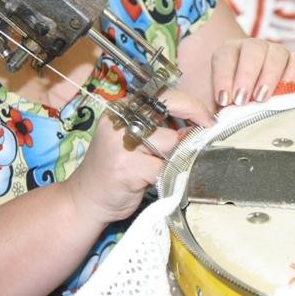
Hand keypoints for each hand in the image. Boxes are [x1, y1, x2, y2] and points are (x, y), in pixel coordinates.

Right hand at [64, 89, 214, 224]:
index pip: (165, 95)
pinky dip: (170, 177)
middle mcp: (121, 119)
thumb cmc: (118, 169)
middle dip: (194, 126)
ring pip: (172, 144)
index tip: (209, 120)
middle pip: (171, 111)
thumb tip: (200, 128)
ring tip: (170, 168)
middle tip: (206, 137)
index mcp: (124, 109)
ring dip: (179, 158)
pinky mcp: (128, 167)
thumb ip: (162, 130)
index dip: (193, 106)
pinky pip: (165, 169)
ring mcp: (123, 143)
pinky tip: (161, 182)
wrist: (85, 199)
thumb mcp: (137, 142)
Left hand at [211, 38, 294, 106]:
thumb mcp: (218, 105)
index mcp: (229, 52)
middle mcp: (253, 48)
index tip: (223, 100)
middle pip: (252, 50)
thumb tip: (209, 125)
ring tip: (261, 98)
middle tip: (241, 100)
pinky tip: (285, 91)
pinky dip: (293, 74)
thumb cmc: (233, 103)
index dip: (223, 77)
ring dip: (269, 76)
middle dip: (246, 76)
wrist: (253, 102)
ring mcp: (276, 52)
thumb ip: (211, 112)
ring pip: (276, 54)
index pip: (225, 56)